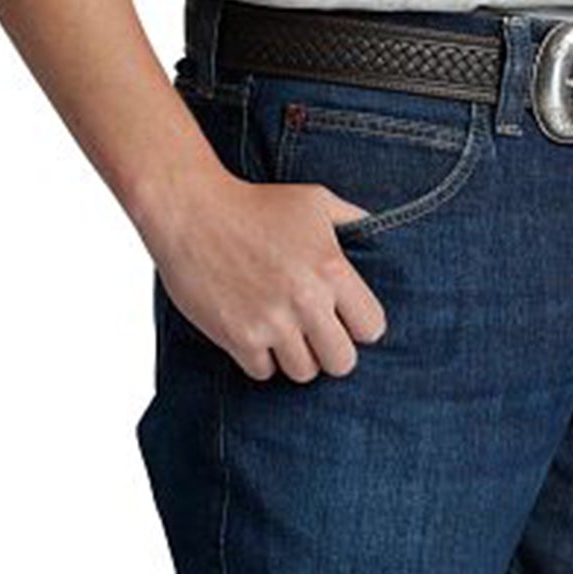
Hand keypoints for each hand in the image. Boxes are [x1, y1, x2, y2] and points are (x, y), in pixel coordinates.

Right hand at [137, 167, 387, 382]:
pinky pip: (264, 372)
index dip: (360, 327)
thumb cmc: (255, 202)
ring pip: (303, 372)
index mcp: (331, 269)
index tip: (344, 319)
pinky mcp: (238, 337)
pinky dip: (260, 358)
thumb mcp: (314, 201)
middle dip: (331, 351)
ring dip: (295, 357)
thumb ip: (353, 221)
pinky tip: (254, 332)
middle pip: (341, 362)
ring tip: (283, 332)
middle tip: (315, 335)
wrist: (191, 209)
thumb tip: (381, 234)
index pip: (371, 328)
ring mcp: (271, 322)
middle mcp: (306, 300)